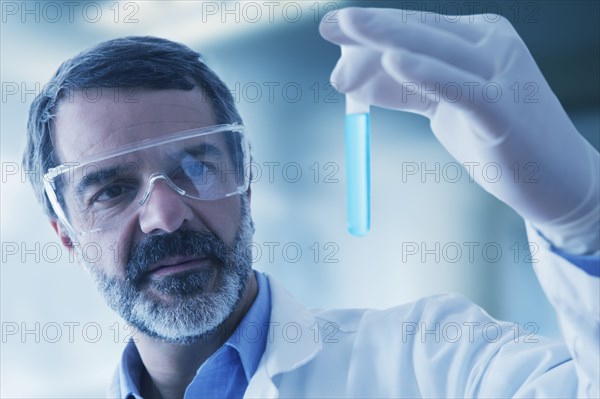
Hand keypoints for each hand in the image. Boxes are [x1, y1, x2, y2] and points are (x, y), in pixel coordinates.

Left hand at [320, 7, 598, 250]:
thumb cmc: (496, 139)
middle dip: (370, 29)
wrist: (554, 180)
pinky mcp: (504, 108)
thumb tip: (351, 80)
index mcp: (477, 40)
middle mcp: (492, 45)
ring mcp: (502, 73)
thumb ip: (402, 90)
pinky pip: (459, 87)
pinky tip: (393, 60)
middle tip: (328, 26)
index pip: (415, 28)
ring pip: (435, 49)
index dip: (372, 28)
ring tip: (344, 35)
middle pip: (420, 31)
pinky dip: (426, 72)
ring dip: (384, 41)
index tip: (331, 28)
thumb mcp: (441, 109)